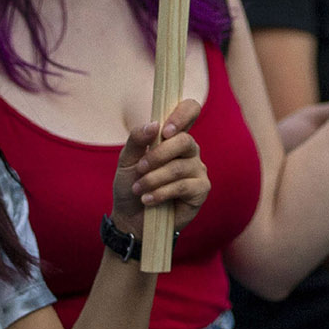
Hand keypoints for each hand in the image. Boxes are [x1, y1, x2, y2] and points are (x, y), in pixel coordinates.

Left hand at [112, 97, 209, 233]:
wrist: (131, 218)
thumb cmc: (131, 185)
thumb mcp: (127, 161)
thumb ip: (137, 140)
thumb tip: (154, 125)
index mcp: (173, 136)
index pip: (190, 110)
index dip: (182, 114)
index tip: (165, 130)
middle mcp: (189, 150)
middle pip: (184, 140)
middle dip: (158, 155)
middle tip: (140, 168)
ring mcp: (197, 169)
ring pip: (179, 167)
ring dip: (154, 178)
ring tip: (139, 189)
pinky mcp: (201, 190)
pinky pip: (183, 186)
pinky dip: (161, 192)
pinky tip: (149, 200)